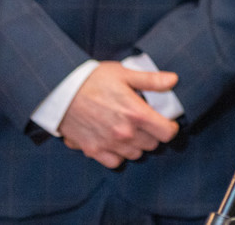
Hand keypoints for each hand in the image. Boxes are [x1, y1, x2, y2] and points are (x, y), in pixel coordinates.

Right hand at [58, 60, 180, 168]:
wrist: (61, 91)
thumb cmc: (93, 79)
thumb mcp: (124, 74)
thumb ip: (151, 80)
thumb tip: (173, 80)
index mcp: (136, 113)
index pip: (166, 133)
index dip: (171, 127)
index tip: (167, 122)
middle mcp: (125, 133)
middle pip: (152, 144)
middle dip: (153, 134)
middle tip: (146, 123)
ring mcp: (109, 144)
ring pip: (135, 154)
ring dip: (137, 145)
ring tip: (131, 131)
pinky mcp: (94, 150)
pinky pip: (115, 162)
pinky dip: (118, 154)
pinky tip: (115, 141)